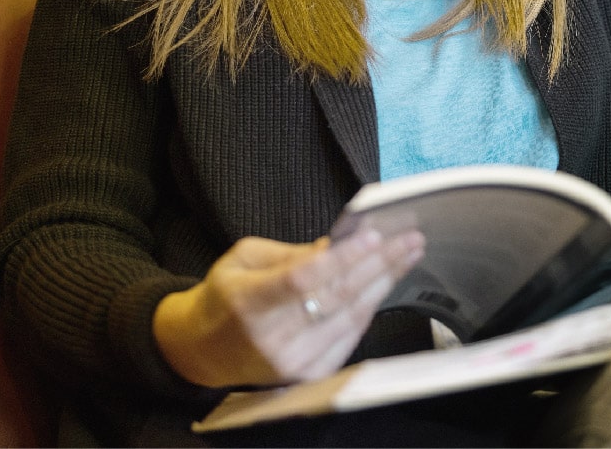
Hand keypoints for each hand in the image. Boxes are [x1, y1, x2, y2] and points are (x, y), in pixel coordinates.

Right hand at [153, 227, 423, 387]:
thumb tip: (338, 244)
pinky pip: (349, 337)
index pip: (304, 278)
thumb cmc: (227, 295)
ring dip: (384, 282)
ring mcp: (291, 362)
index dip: (342, 257)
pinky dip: (370, 307)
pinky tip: (386, 282)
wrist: (202, 352)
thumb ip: (291, 253)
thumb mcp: (244, 258)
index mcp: (249, 302)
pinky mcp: (307, 375)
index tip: (374, 234)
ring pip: (350, 317)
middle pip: (337, 296)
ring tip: (408, 254)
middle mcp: (271, 337)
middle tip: (409, 238)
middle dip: (379, 263)